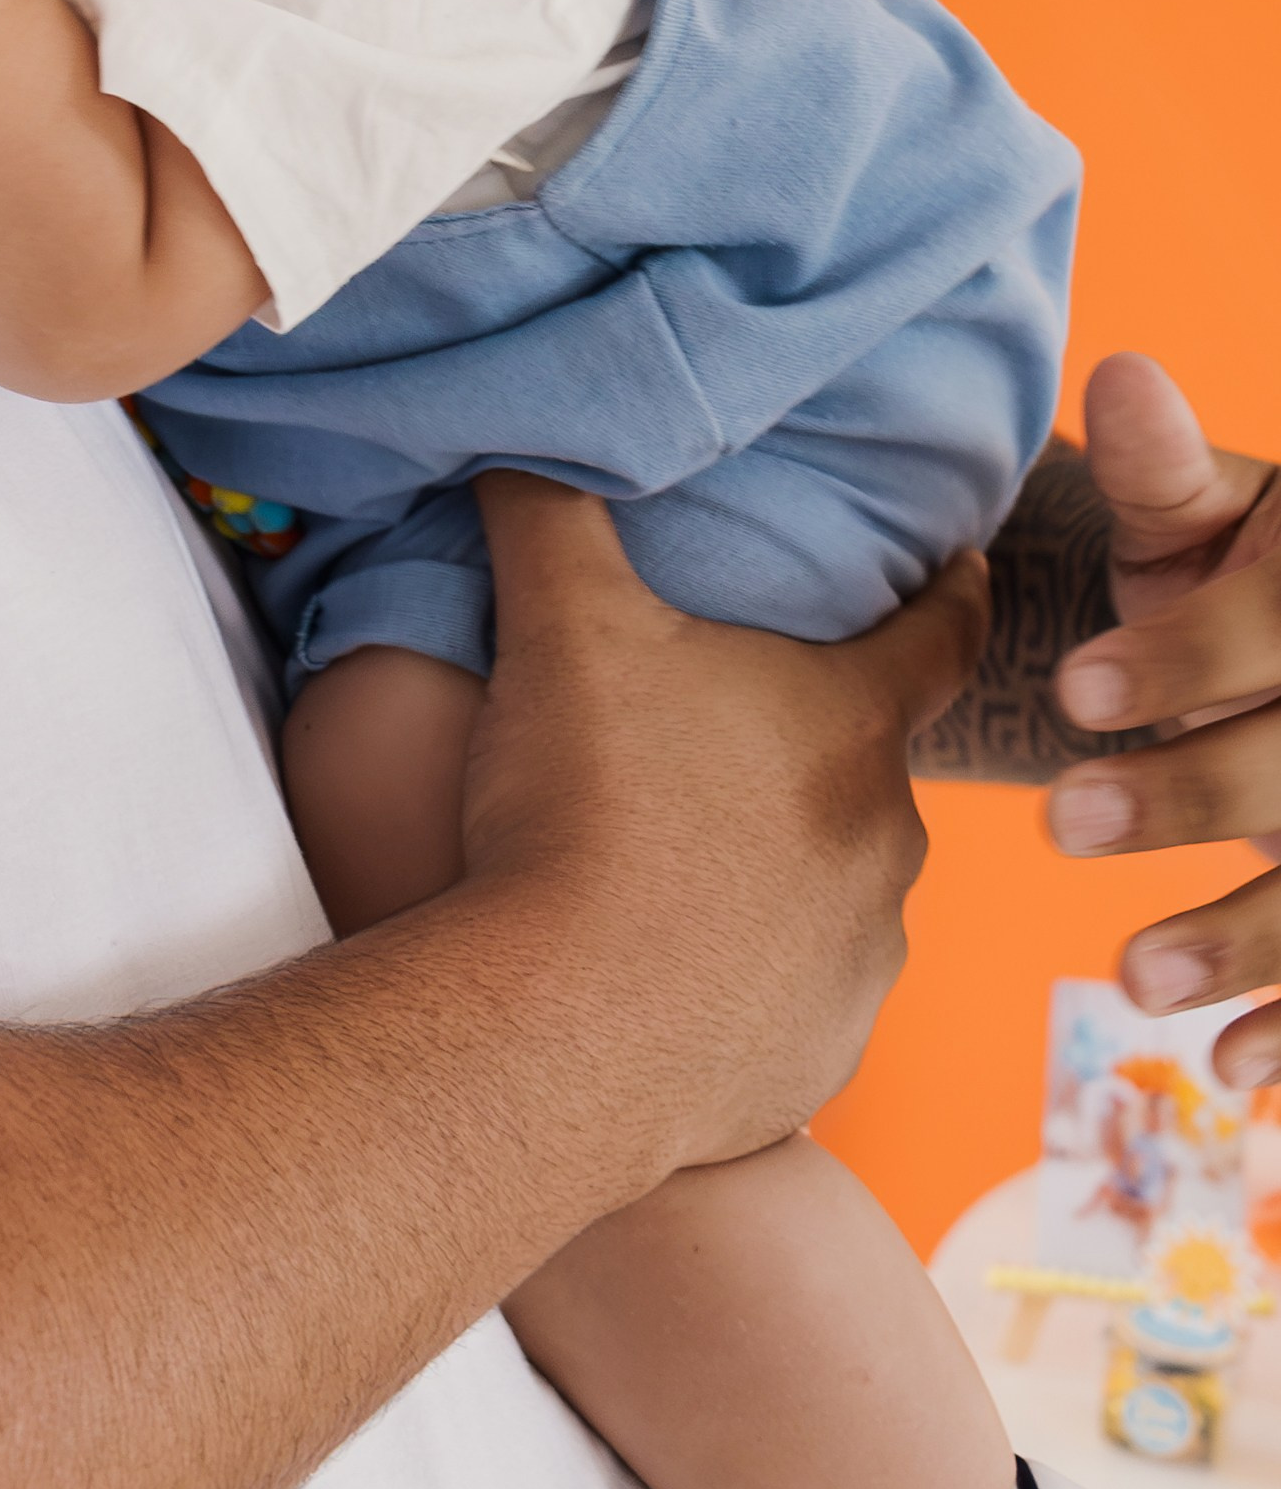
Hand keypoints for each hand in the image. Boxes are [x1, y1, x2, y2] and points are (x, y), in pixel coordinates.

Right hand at [460, 476, 986, 1177]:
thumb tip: (520, 434)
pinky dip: (750, 983)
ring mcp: (862, 959)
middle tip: (739, 736)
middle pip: (872, 769)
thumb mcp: (558, 620)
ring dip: (784, 874)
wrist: (566, 1033)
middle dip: (819, 749)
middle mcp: (884, 840)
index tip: (967, 566)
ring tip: (685, 870)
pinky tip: (669, 979)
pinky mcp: (817, 1054)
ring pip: (840, 892)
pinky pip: (795, 1001)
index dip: (955, 591)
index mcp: (849, 723)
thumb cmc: (580, 807)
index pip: (944, 633)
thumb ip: (551, 510)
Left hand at [1044, 353, 1280, 1079]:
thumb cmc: (1255, 573)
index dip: (1184, 656)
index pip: (1275, 623)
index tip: (1067, 686)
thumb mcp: (1221, 516)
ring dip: (1248, 935)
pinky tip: (1227, 1068)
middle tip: (1061, 821)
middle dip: (1193, 792)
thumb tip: (1120, 379)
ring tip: (1130, 972)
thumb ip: (1163, 473)